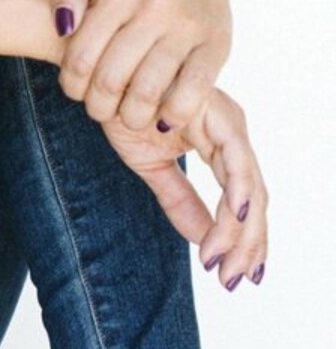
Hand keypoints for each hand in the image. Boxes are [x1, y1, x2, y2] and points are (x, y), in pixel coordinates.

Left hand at [51, 0, 231, 131]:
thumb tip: (64, 28)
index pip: (81, 57)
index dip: (72, 85)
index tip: (76, 90)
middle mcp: (155, 5)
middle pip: (111, 80)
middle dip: (98, 105)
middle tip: (99, 107)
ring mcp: (188, 25)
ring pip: (148, 92)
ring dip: (131, 117)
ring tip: (128, 115)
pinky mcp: (216, 44)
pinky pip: (194, 90)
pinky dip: (175, 113)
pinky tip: (163, 119)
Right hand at [98, 88, 268, 286]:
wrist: (93, 68)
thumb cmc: (121, 107)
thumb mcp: (151, 167)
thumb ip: (181, 201)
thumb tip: (207, 245)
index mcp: (219, 142)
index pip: (243, 201)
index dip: (244, 242)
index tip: (231, 277)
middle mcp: (229, 130)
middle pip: (255, 198)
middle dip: (248, 243)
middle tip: (235, 280)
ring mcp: (224, 118)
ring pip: (251, 184)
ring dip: (242, 228)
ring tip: (226, 260)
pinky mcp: (211, 109)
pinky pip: (235, 156)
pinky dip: (238, 189)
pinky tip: (236, 216)